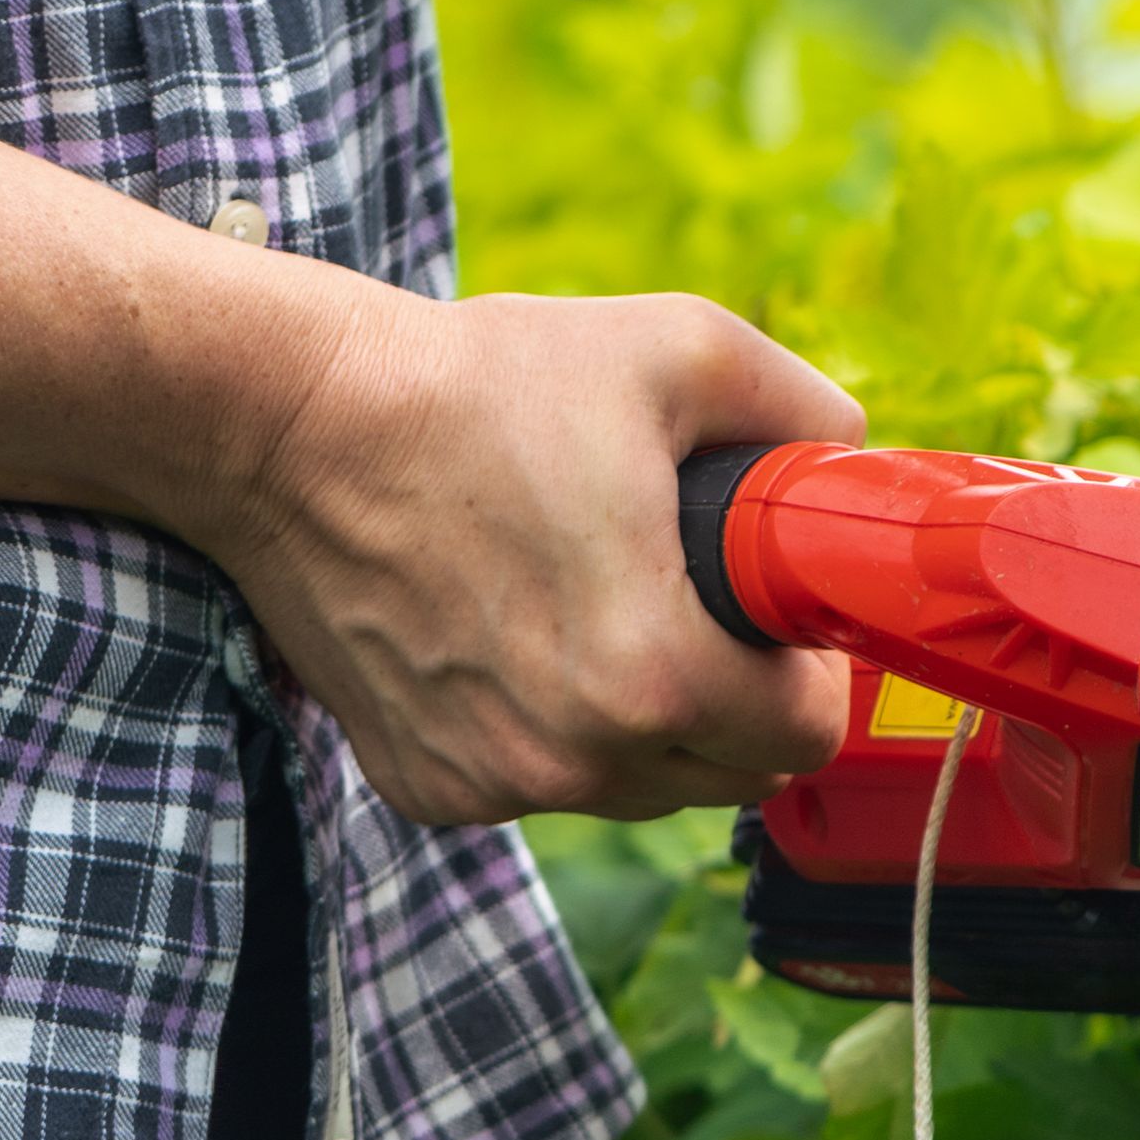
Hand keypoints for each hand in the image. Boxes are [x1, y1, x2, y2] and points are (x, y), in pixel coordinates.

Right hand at [189, 288, 862, 826]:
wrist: (285, 425)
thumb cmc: (477, 383)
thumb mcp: (680, 352)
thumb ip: (802, 409)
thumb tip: (855, 453)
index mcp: (651, 677)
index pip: (807, 739)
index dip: (812, 674)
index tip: (780, 619)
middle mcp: (571, 759)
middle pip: (732, 777)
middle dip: (743, 702)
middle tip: (707, 610)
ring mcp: (490, 783)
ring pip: (639, 787)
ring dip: (651, 723)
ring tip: (606, 610)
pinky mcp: (424, 785)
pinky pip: (538, 783)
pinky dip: (552, 731)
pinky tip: (517, 638)